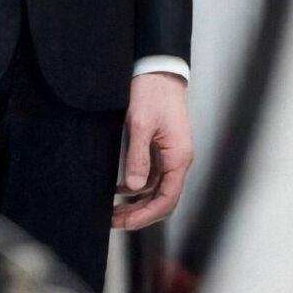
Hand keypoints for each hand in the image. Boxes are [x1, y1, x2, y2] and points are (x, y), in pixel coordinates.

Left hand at [111, 71, 192, 230]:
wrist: (158, 70)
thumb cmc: (152, 92)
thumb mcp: (140, 124)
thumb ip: (137, 157)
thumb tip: (134, 187)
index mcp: (178, 157)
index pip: (166, 199)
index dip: (146, 215)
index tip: (124, 222)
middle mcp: (178, 160)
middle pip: (163, 199)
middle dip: (140, 213)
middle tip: (115, 220)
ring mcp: (171, 155)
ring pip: (158, 189)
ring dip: (138, 202)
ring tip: (114, 210)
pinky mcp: (162, 148)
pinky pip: (153, 176)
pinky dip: (138, 187)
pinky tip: (120, 189)